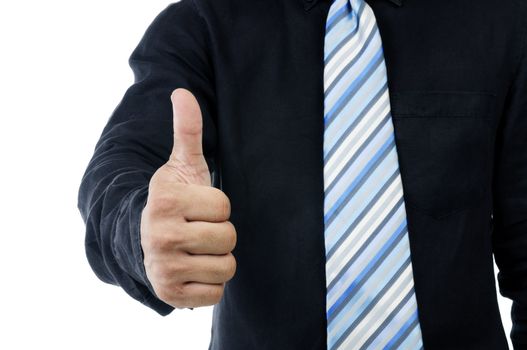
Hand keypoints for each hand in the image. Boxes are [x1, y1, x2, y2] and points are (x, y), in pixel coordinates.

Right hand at [140, 88, 235, 308]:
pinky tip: (192, 269)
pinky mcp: (171, 296)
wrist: (143, 240)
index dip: (216, 206)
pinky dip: (210, 283)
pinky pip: (217, 292)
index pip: (223, 206)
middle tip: (198, 229)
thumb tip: (182, 92)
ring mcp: (164, 269)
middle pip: (228, 238)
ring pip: (227, 267)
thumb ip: (187, 130)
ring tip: (196, 249)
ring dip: (217, 258)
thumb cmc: (174, 201)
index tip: (197, 207)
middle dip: (219, 233)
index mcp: (165, 201)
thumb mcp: (182, 166)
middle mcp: (159, 237)